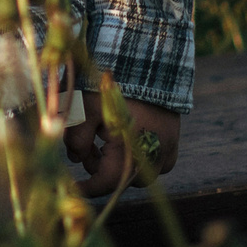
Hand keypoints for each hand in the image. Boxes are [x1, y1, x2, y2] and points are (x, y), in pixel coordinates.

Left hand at [63, 85, 179, 195]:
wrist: (146, 58)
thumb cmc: (110, 84)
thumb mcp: (84, 109)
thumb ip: (76, 139)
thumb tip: (76, 159)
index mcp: (132, 150)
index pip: (107, 182)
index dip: (87, 187)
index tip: (72, 188)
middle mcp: (154, 154)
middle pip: (122, 178)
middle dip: (101, 168)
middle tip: (88, 148)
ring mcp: (168, 148)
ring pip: (139, 171)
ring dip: (119, 161)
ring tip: (103, 136)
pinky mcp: (174, 138)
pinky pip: (156, 159)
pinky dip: (139, 155)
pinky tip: (125, 136)